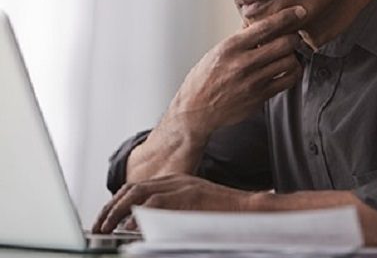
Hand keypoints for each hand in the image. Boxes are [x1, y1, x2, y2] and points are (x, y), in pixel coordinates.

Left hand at [92, 174, 256, 233]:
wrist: (246, 208)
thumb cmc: (221, 212)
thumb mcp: (190, 207)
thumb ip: (167, 210)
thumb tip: (140, 223)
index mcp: (173, 181)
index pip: (136, 188)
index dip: (117, 203)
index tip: (105, 218)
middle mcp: (173, 180)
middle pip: (132, 188)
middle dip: (111, 207)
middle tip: (98, 225)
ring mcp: (180, 186)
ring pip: (139, 192)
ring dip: (118, 211)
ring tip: (105, 227)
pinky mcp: (187, 196)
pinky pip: (156, 203)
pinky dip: (139, 214)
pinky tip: (128, 227)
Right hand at [165, 5, 305, 134]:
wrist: (197, 109)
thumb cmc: (204, 80)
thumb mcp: (216, 52)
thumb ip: (239, 39)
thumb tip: (255, 25)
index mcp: (231, 47)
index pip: (265, 26)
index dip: (287, 16)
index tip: (298, 12)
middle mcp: (243, 63)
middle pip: (284, 43)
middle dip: (293, 37)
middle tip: (293, 36)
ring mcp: (253, 81)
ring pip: (289, 61)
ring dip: (293, 55)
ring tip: (288, 54)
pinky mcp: (260, 97)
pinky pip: (287, 81)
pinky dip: (293, 72)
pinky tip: (288, 70)